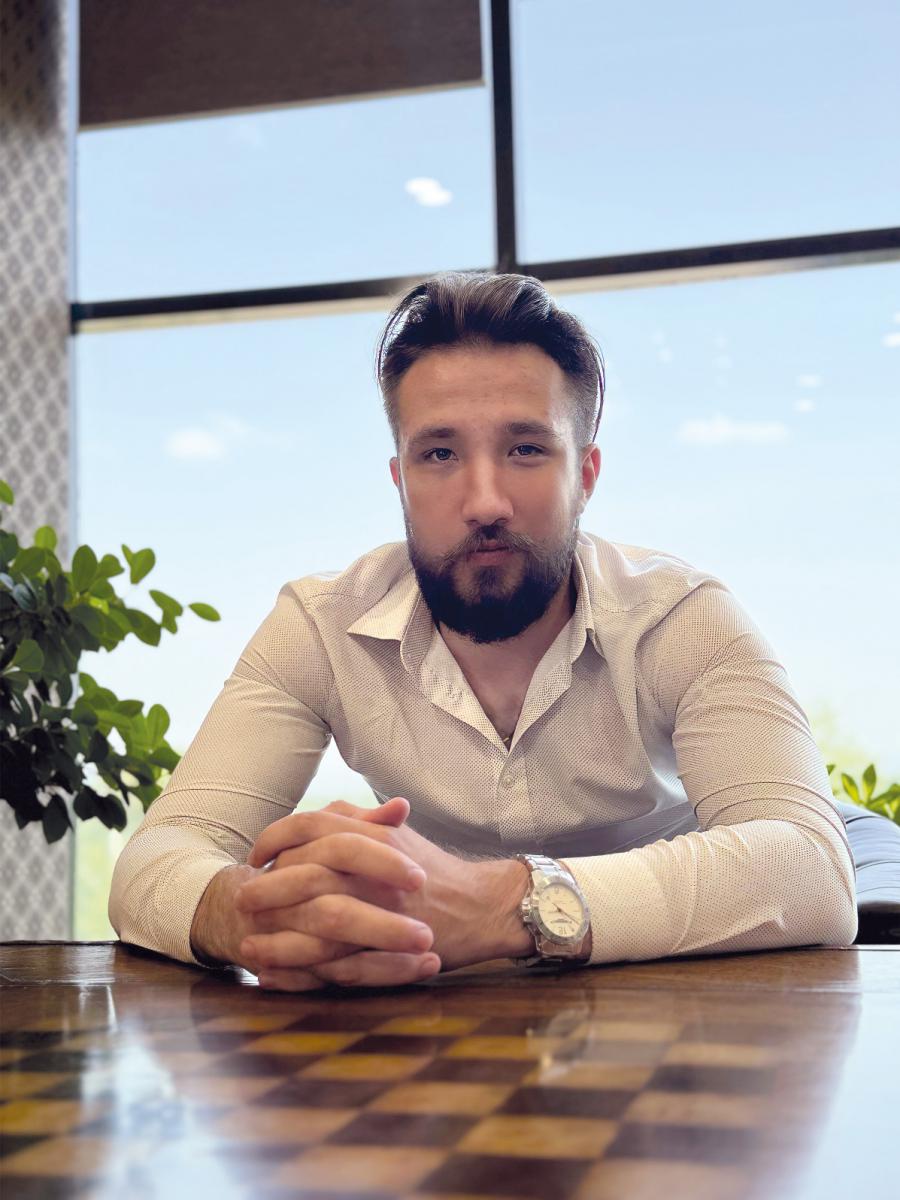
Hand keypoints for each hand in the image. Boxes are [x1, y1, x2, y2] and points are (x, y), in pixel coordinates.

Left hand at [242, 798, 532, 979]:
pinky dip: (302, 973)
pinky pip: (336, 963)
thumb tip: (324, 812)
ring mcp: (381, 908)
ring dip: (277, 937)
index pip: (311, 826)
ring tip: (247, 948)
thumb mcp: (398, 838)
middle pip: (305, 871)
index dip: (276, 837)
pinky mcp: (388, 949)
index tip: (257, 855)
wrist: (484, 906)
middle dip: (267, 888)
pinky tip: (277, 978)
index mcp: (373, 835)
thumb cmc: (437, 871)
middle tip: (241, 899)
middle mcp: (374, 868)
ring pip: (316, 920)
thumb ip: (361, 821)